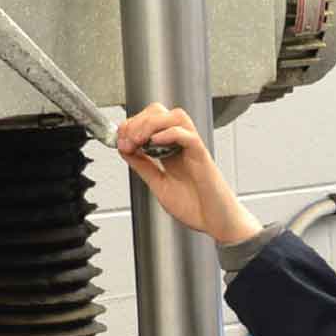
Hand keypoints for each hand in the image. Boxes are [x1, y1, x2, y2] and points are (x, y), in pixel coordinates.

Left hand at [115, 104, 263, 244]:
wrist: (216, 223)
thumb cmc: (195, 207)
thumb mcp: (158, 185)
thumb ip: (143, 167)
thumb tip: (125, 150)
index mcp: (170, 150)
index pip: (150, 121)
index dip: (131, 125)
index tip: (120, 140)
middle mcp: (181, 145)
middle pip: (161, 112)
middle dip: (137, 121)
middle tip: (127, 141)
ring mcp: (193, 149)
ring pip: (175, 117)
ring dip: (151, 123)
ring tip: (138, 140)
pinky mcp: (202, 157)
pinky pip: (188, 136)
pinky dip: (170, 134)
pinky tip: (155, 142)